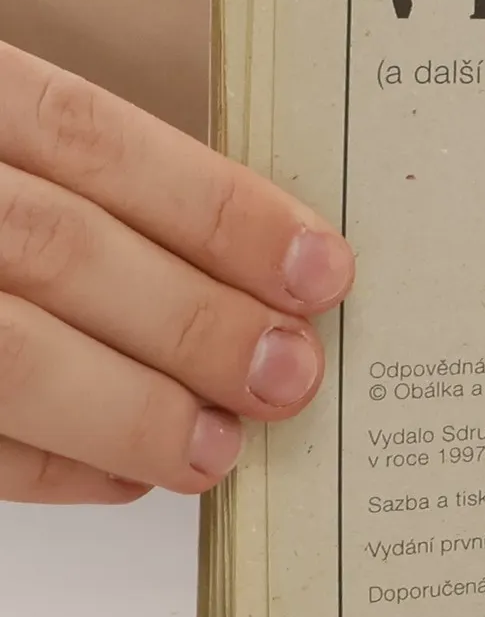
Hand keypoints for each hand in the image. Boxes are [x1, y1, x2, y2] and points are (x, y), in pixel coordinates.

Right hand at [0, 41, 352, 502]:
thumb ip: (71, 180)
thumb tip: (254, 267)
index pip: (90, 136)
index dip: (216, 207)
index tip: (321, 267)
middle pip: (56, 246)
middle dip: (192, 320)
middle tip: (290, 373)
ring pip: (2, 352)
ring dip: (127, 407)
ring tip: (219, 447)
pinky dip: (41, 466)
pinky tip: (124, 479)